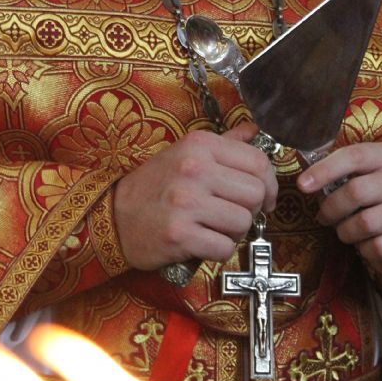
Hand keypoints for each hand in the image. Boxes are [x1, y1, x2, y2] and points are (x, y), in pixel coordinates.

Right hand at [113, 122, 277, 270]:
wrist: (113, 216)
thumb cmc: (154, 185)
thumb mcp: (185, 153)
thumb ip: (224, 143)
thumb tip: (254, 130)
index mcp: (199, 145)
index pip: (258, 161)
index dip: (269, 183)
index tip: (264, 197)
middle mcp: (194, 168)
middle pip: (256, 193)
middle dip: (252, 209)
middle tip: (234, 214)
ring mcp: (186, 202)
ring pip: (244, 222)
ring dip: (234, 232)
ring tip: (214, 228)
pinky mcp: (179, 234)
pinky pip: (224, 247)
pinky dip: (218, 250)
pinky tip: (202, 242)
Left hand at [297, 142, 381, 280]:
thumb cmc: (376, 206)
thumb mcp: (359, 182)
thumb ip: (336, 175)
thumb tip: (305, 178)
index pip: (355, 155)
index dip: (324, 170)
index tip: (302, 185)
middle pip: (357, 191)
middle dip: (332, 208)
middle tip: (324, 217)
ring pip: (366, 222)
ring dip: (346, 232)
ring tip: (347, 232)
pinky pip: (379, 247)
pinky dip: (365, 250)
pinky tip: (368, 246)